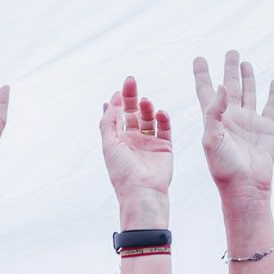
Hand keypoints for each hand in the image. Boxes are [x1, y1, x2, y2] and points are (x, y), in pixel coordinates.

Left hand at [98, 76, 172, 228]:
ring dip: (146, 108)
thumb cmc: (122, 171)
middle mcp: (133, 141)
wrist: (143, 192)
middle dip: (132, 97)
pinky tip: (159, 113)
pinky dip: (163, 118)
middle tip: (131, 81)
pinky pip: (165, 128)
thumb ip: (110, 120)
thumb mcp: (109, 143)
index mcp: (117, 141)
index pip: (117, 116)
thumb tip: (113, 98)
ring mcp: (149, 143)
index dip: (118, 101)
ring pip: (148, 119)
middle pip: (132, 113)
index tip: (121, 88)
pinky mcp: (165, 147)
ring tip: (145, 102)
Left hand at [193, 50, 273, 201]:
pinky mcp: (266, 128)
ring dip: (248, 77)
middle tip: (231, 52)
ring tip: (246, 62)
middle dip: (229, 69)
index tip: (199, 58)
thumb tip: (222, 86)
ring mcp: (249, 121)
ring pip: (249, 92)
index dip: (202, 74)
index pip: (205, 90)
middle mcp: (231, 117)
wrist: (245, 186)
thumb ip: (214, 112)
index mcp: (213, 119)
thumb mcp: (211, 139)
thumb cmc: (223, 167)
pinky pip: (271, 106)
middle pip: (229, 86)